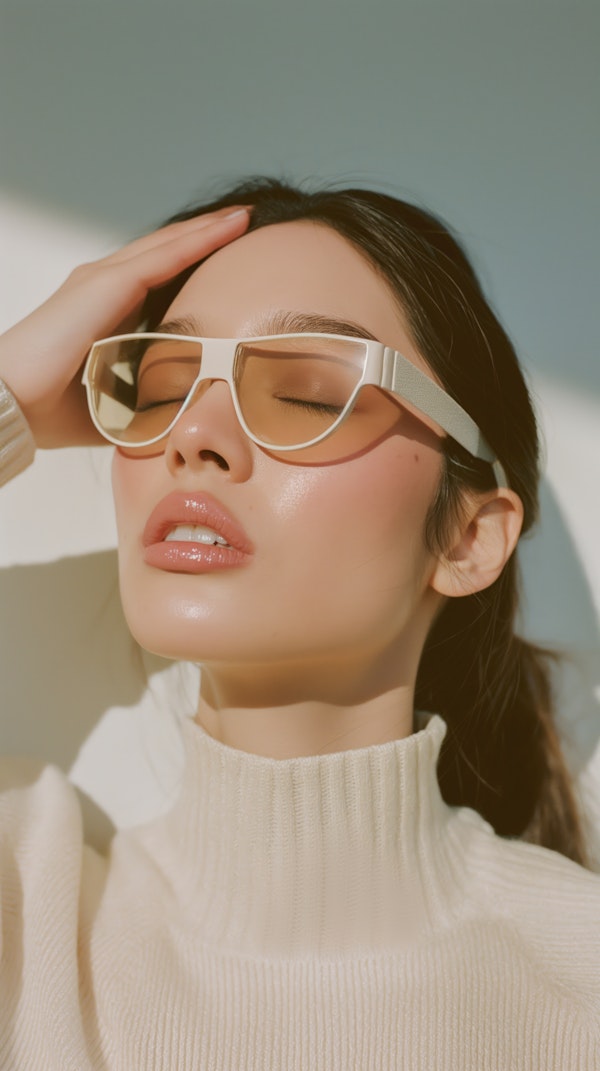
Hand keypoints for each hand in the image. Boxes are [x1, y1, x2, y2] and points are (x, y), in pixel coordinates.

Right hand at [0, 207, 250, 447]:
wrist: (13, 403)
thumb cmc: (51, 410)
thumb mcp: (114, 404)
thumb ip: (145, 401)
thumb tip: (178, 417)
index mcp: (102, 310)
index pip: (156, 278)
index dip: (191, 263)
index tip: (226, 260)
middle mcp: (102, 285)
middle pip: (166, 251)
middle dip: (205, 235)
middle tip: (243, 222)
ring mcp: (103, 279)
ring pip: (170, 244)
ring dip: (209, 229)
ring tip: (245, 216)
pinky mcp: (107, 282)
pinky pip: (167, 254)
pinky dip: (202, 238)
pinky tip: (233, 225)